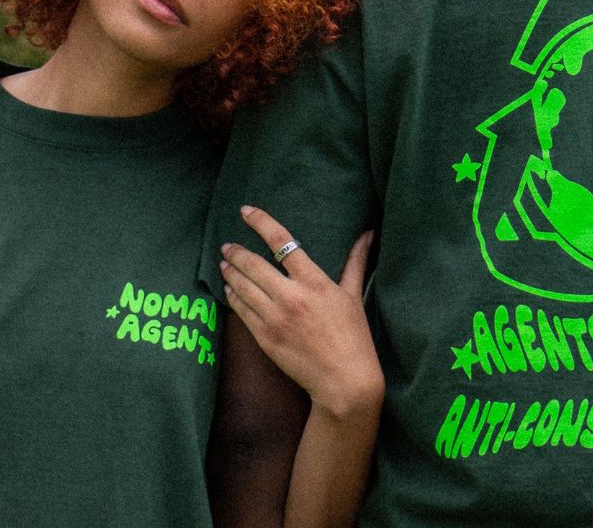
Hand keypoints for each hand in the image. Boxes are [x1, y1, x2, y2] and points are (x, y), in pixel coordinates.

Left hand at [220, 206, 383, 420]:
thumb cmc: (353, 336)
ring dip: (231, 271)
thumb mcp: (354, 294)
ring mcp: (275, 318)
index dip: (261, 222)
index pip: (282, 242)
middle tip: (227, 245)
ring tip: (224, 262)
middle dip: (236, 251)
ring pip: (243, 287)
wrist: (343, 381)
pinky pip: (241, 311)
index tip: (246, 211)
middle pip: (254, 264)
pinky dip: (233, 297)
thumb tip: (368, 233)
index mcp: (315, 281)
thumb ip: (356, 261)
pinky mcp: (265, 338)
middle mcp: (291, 296)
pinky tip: (229, 289)